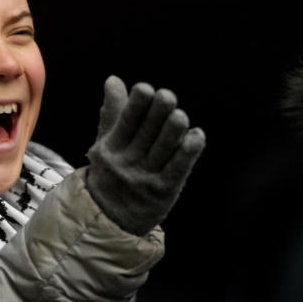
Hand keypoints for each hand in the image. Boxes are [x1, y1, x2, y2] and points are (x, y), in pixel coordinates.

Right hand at [85, 75, 205, 235]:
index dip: (136, 105)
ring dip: (173, 130)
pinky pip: (178, 168)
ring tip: (180, 116)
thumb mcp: (105, 144)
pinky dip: (189, 151)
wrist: (110, 221)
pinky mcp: (164, 192)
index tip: (145, 88)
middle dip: (157, 113)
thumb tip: (113, 79)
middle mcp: (127, 162)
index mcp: (111, 147)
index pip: (125, 122)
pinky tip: (197, 135)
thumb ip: (112, 112)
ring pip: (163, 149)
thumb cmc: (112, 172)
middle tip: (167, 97)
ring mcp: (146, 178)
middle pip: (146, 133)